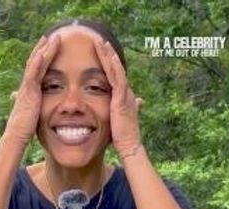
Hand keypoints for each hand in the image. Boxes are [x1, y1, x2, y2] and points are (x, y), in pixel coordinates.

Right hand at [3, 34, 60, 146]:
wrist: (17, 135)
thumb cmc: (24, 127)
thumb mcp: (31, 113)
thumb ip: (33, 106)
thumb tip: (32, 107)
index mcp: (29, 89)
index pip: (36, 69)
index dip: (41, 57)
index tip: (47, 47)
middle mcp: (26, 85)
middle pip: (35, 62)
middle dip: (42, 48)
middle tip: (50, 36)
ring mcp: (27, 87)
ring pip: (35, 64)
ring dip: (43, 50)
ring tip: (50, 38)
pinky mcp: (28, 92)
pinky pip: (33, 75)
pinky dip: (37, 63)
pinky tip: (42, 53)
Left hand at [92, 37, 143, 156]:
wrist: (129, 146)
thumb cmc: (121, 137)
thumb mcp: (116, 121)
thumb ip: (114, 114)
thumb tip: (114, 115)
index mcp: (122, 97)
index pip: (114, 75)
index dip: (107, 63)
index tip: (100, 52)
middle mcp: (125, 92)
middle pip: (115, 68)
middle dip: (107, 55)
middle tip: (99, 41)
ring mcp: (124, 94)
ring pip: (116, 69)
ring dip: (108, 55)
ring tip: (101, 42)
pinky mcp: (121, 99)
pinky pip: (118, 78)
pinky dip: (114, 66)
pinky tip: (109, 56)